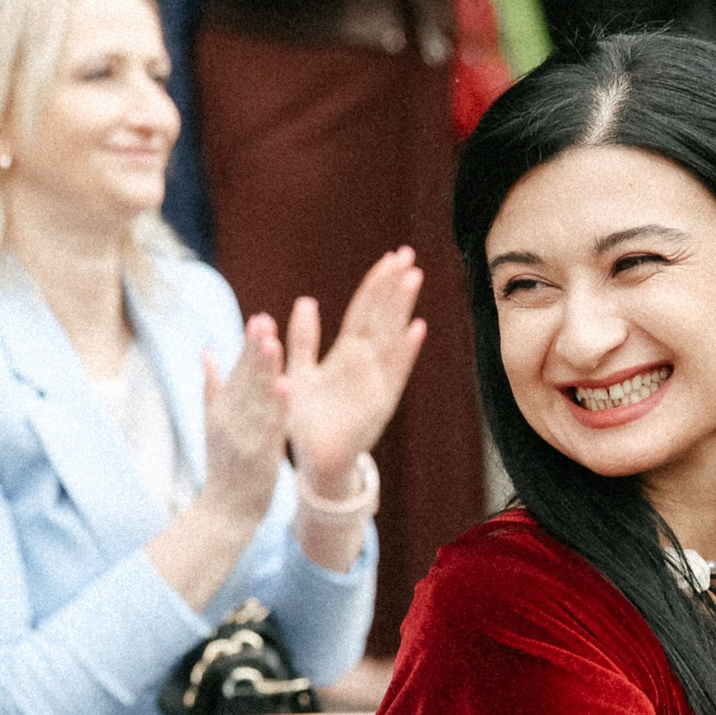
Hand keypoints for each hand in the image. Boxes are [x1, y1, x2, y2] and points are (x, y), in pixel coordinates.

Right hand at [196, 314, 287, 528]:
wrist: (226, 510)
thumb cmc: (223, 464)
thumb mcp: (211, 424)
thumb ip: (211, 388)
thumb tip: (206, 351)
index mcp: (221, 411)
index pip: (237, 372)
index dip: (248, 346)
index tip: (259, 319)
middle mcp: (231, 421)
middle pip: (246, 380)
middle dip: (256, 350)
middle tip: (265, 321)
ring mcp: (245, 438)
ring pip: (258, 398)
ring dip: (266, 370)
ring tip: (274, 343)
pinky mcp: (261, 455)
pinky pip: (271, 426)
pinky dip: (277, 405)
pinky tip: (284, 384)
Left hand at [286, 246, 426, 494]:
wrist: (318, 460)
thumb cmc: (310, 419)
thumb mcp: (299, 372)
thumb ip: (303, 339)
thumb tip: (306, 300)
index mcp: (347, 354)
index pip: (364, 310)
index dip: (377, 284)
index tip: (392, 256)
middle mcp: (366, 363)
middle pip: (382, 316)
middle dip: (394, 285)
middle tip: (408, 254)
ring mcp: (376, 381)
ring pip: (390, 336)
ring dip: (401, 307)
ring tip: (413, 277)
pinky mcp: (379, 404)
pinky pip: (394, 374)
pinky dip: (405, 353)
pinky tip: (416, 330)